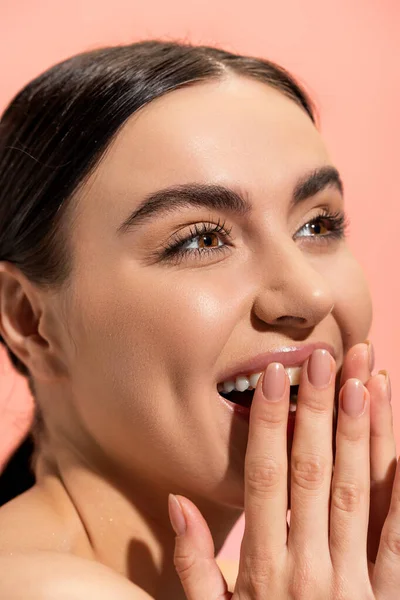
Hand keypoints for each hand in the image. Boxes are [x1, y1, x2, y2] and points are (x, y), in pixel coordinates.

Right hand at [168, 345, 399, 597]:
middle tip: (327, 357)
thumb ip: (193, 566)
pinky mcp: (388, 597)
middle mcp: (308, 565)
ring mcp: (353, 582)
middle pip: (313, 472)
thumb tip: (179, 501)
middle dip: (319, 410)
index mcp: (263, 567)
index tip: (275, 376)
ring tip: (367, 380)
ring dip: (363, 433)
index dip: (271, 424)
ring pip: (358, 492)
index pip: (265, 478)